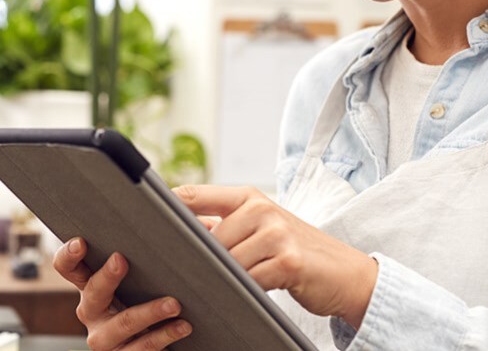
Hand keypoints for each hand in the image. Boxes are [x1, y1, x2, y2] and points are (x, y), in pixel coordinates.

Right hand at [52, 237, 192, 349]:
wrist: (160, 339)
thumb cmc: (151, 296)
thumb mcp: (143, 276)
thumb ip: (149, 251)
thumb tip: (182, 213)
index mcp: (90, 286)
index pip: (68, 267)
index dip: (69, 255)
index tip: (82, 242)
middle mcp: (92, 311)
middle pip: (93, 293)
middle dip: (107, 276)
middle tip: (122, 260)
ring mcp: (104, 338)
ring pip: (122, 324)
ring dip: (149, 312)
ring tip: (174, 303)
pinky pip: (142, 347)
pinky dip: (165, 335)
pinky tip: (183, 325)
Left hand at [174, 185, 378, 326]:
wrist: (347, 273)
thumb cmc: (296, 252)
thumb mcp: (262, 228)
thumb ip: (225, 225)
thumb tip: (178, 232)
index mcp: (248, 197)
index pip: (192, 195)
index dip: (164, 208)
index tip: (140, 221)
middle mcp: (261, 209)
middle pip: (206, 238)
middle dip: (196, 259)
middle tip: (183, 272)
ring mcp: (276, 234)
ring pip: (225, 262)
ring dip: (221, 278)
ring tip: (221, 284)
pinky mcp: (288, 262)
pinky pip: (249, 280)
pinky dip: (244, 290)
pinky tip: (247, 293)